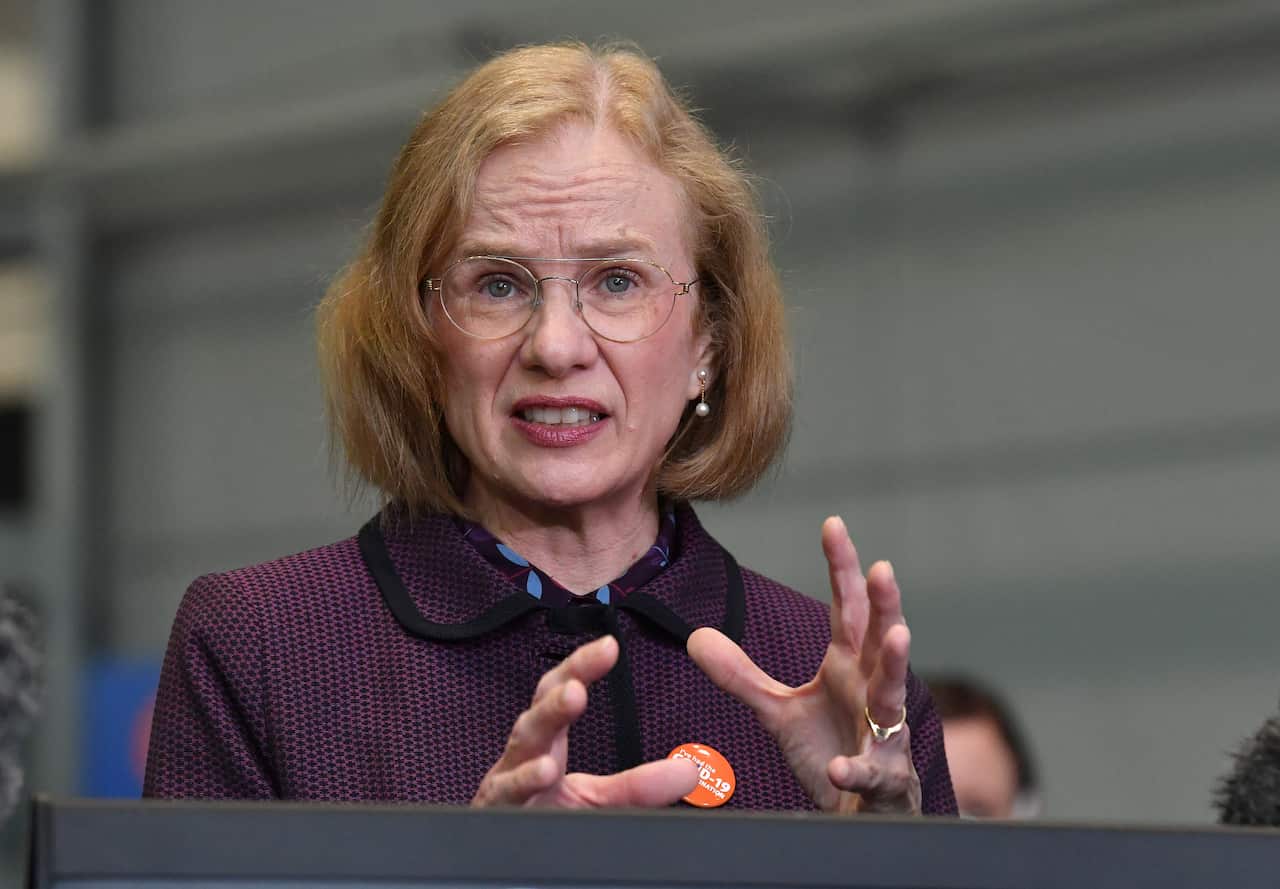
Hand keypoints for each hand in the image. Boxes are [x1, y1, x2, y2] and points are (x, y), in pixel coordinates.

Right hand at [472, 634, 697, 806]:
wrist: (501, 862)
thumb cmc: (542, 820)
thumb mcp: (595, 802)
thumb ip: (638, 786)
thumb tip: (688, 771)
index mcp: (546, 743)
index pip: (561, 692)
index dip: (581, 666)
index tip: (610, 645)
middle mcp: (524, 755)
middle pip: (540, 711)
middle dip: (561, 689)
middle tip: (589, 671)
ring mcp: (506, 782)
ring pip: (522, 743)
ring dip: (547, 718)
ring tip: (573, 697)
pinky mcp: (496, 811)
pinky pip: (508, 792)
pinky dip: (524, 780)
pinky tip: (544, 770)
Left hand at [688, 516, 921, 814]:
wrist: (857, 814)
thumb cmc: (830, 749)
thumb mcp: (777, 711)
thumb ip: (741, 675)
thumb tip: (695, 637)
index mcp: (847, 668)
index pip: (847, 609)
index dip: (841, 568)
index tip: (833, 524)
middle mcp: (871, 692)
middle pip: (879, 640)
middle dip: (885, 604)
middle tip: (882, 569)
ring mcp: (884, 734)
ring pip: (893, 695)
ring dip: (894, 666)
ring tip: (897, 637)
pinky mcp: (884, 779)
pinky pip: (872, 771)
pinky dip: (857, 768)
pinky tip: (841, 765)